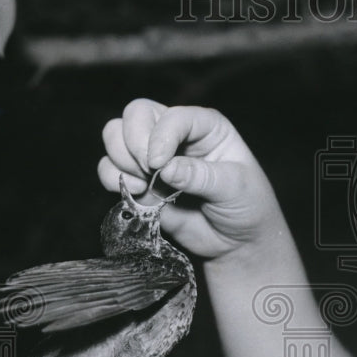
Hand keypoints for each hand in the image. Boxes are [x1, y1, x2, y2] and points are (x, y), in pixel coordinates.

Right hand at [99, 99, 283, 259]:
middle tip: (149, 169)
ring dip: (121, 158)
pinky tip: (136, 192)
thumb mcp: (235, 187)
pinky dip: (111, 177)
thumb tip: (165, 168)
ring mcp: (155, 158)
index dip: (160, 136)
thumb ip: (201, 176)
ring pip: (115, 135)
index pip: (173, 116)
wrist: (238, 242)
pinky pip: (109, 168)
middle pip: (136, 114)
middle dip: (134, 141)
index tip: (158, 164)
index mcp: (206, 127)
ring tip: (143, 183)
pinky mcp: (140, 183)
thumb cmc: (248, 207)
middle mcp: (177, 136)